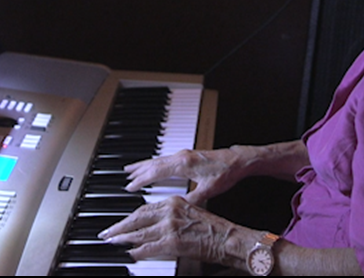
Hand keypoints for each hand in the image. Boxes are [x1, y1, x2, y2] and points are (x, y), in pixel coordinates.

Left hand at [98, 195, 249, 266]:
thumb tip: (151, 226)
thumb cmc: (212, 229)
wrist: (227, 238)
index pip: (143, 209)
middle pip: (136, 219)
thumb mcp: (189, 213)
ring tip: (112, 243)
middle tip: (106, 233)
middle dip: (119, 227)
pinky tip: (130, 254)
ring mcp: (170, 227)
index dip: (128, 218)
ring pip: (139, 234)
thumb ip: (169, 217)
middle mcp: (170, 211)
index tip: (118, 223)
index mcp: (174, 201)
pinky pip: (148, 248)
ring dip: (123, 239)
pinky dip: (137, 252)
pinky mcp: (172, 243)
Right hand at [124, 147, 248, 204]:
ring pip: (158, 159)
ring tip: (131, 170)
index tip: (130, 186)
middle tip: (125, 177)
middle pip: (154, 163)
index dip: (142, 180)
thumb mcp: (209, 190)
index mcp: (184, 164)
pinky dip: (154, 163)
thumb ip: (192, 200)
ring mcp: (184, 155)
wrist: (238, 160)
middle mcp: (181, 157)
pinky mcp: (188, 156)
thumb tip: (177, 208)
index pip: (157, 172)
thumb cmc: (226, 173)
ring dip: (144, 165)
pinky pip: (165, 159)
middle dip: (138, 171)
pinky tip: (152, 167)